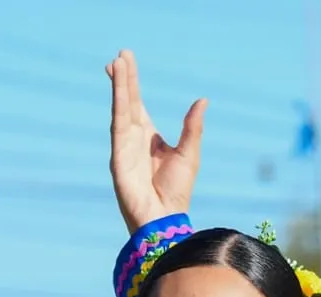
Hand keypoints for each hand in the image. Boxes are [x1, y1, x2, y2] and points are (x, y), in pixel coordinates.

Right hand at [107, 49, 205, 233]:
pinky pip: (118, 122)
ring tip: (117, 62)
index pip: (138, 105)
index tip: (124, 62)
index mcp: (149, 138)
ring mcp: (124, 145)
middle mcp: (134, 139)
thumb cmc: (176, 192)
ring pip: (121, 107)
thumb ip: (192, 127)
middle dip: (124, 78)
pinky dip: (118, 102)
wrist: (164, 217)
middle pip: (128, 101)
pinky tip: (118, 86)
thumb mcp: (189, 153)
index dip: (131, 84)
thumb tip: (202, 100)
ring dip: (119, 85)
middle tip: (120, 54)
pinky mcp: (118, 154)